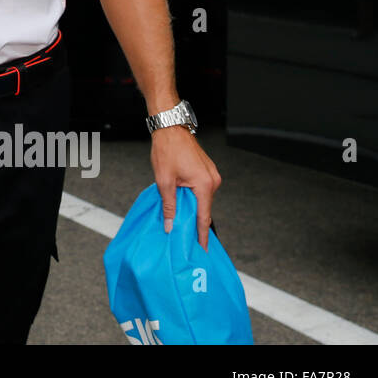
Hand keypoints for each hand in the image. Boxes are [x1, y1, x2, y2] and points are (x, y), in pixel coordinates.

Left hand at [150, 126, 221, 250]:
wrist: (170, 128)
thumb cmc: (167, 150)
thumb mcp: (164, 181)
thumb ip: (169, 205)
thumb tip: (171, 225)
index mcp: (205, 185)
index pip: (204, 217)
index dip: (202, 235)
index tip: (202, 249)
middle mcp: (213, 181)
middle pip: (203, 208)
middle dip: (194, 222)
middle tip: (187, 239)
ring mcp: (212, 175)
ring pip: (202, 199)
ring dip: (192, 208)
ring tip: (181, 221)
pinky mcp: (207, 171)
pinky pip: (201, 190)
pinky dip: (193, 198)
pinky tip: (183, 203)